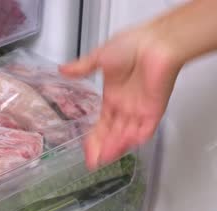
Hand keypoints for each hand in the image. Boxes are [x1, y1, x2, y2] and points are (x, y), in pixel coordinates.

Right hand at [60, 24, 181, 169]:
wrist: (154, 42)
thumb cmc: (132, 45)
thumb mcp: (99, 57)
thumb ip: (81, 68)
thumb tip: (62, 70)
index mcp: (112, 98)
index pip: (101, 126)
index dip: (93, 140)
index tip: (87, 153)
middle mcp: (125, 107)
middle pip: (112, 135)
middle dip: (102, 150)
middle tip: (92, 163)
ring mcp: (140, 110)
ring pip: (126, 135)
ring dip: (116, 147)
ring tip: (104, 159)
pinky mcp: (154, 109)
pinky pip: (145, 129)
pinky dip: (135, 138)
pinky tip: (124, 147)